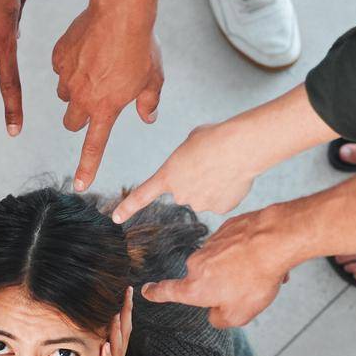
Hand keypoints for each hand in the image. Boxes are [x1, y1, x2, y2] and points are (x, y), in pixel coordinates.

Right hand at [52, 4, 162, 191]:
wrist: (121, 11)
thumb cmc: (141, 46)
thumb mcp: (154, 78)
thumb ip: (148, 102)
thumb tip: (148, 116)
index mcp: (105, 108)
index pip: (93, 147)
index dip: (86, 168)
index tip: (79, 185)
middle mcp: (82, 97)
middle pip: (71, 122)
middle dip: (79, 117)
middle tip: (95, 100)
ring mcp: (67, 77)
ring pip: (64, 94)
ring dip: (75, 90)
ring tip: (95, 68)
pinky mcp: (59, 56)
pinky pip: (59, 68)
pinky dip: (69, 64)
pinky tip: (86, 50)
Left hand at [113, 119, 259, 222]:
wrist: (240, 147)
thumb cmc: (215, 138)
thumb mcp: (190, 142)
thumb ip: (186, 161)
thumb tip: (197, 172)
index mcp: (167, 175)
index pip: (142, 195)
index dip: (128, 207)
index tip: (116, 218)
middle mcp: (180, 195)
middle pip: (185, 191)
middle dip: (195, 180)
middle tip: (210, 163)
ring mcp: (200, 204)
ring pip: (205, 196)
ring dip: (213, 185)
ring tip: (224, 167)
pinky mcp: (220, 209)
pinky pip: (221, 200)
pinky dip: (227, 191)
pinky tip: (233, 177)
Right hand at [141, 206, 291, 327]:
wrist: (274, 240)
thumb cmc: (255, 279)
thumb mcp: (239, 315)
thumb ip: (220, 319)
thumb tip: (214, 313)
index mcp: (195, 287)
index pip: (168, 291)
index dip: (156, 293)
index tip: (146, 290)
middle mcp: (197, 263)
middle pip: (206, 279)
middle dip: (223, 285)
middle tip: (247, 290)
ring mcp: (212, 243)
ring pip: (224, 263)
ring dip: (238, 270)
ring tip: (261, 273)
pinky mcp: (227, 228)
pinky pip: (235, 246)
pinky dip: (247, 253)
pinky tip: (265, 257)